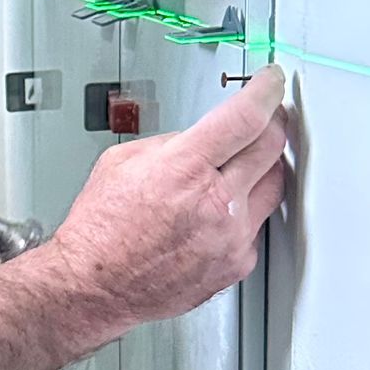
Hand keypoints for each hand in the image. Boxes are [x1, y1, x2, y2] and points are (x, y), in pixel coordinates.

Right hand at [45, 67, 288, 333]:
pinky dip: (246, 210)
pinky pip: (258, 223)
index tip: (272, 83)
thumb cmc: (101, 231)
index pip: (245, 118)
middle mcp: (215, 203)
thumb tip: (204, 137)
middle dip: (273, 123)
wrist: (94, 286)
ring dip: (264, 167)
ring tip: (245, 164)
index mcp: (184, 169)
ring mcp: (231, 237)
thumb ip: (172, 143)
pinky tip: (222, 210)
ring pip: (274, 186)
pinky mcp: (237, 264)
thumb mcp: (123, 161)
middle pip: (272, 146)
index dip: (267, 92)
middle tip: (269, 116)